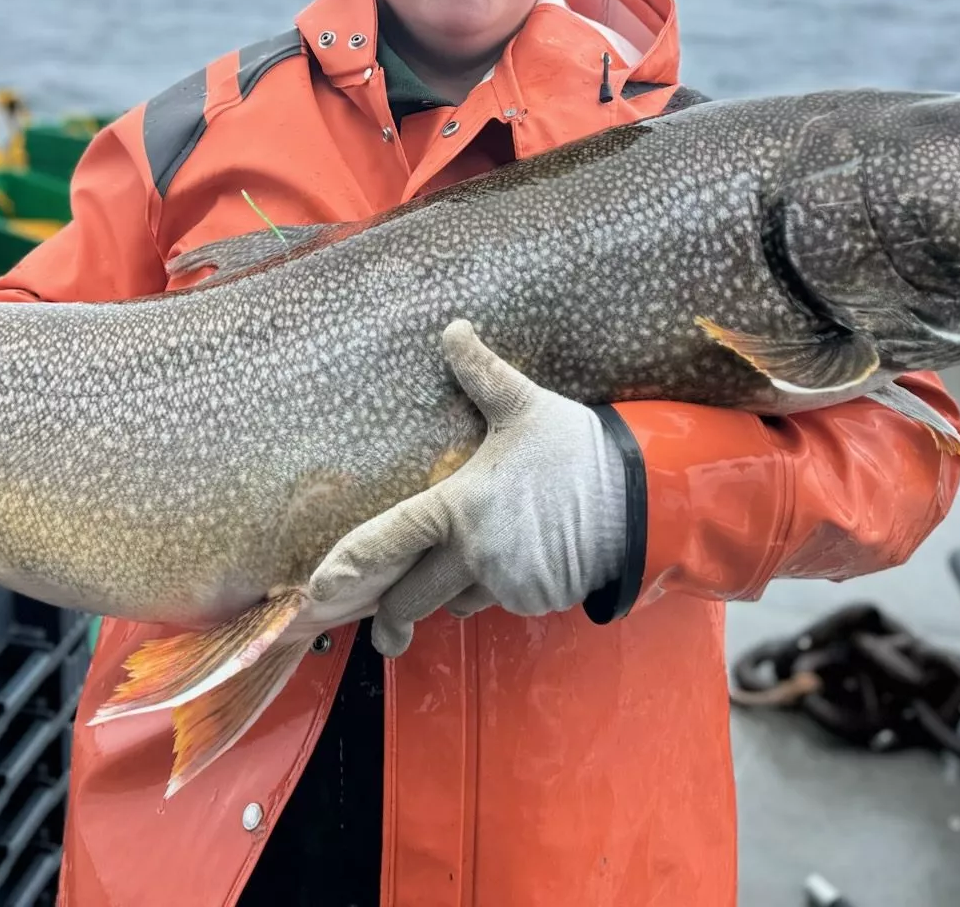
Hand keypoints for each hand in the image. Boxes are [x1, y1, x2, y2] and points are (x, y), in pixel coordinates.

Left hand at [306, 319, 626, 656]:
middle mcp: (473, 554)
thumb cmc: (574, 450)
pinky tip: (518, 561)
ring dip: (452, 592)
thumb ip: (482, 374)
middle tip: (384, 632)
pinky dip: (498, 590)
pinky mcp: (534, 601)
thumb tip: (453, 328)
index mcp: (459, 506)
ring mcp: (505, 583)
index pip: (390, 538)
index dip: (351, 564)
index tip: (319, 589)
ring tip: (467, 568)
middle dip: (392, 618)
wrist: (640, 499)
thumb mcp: (524, 407)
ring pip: (456, 601)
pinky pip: (499, 602)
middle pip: (411, 597)